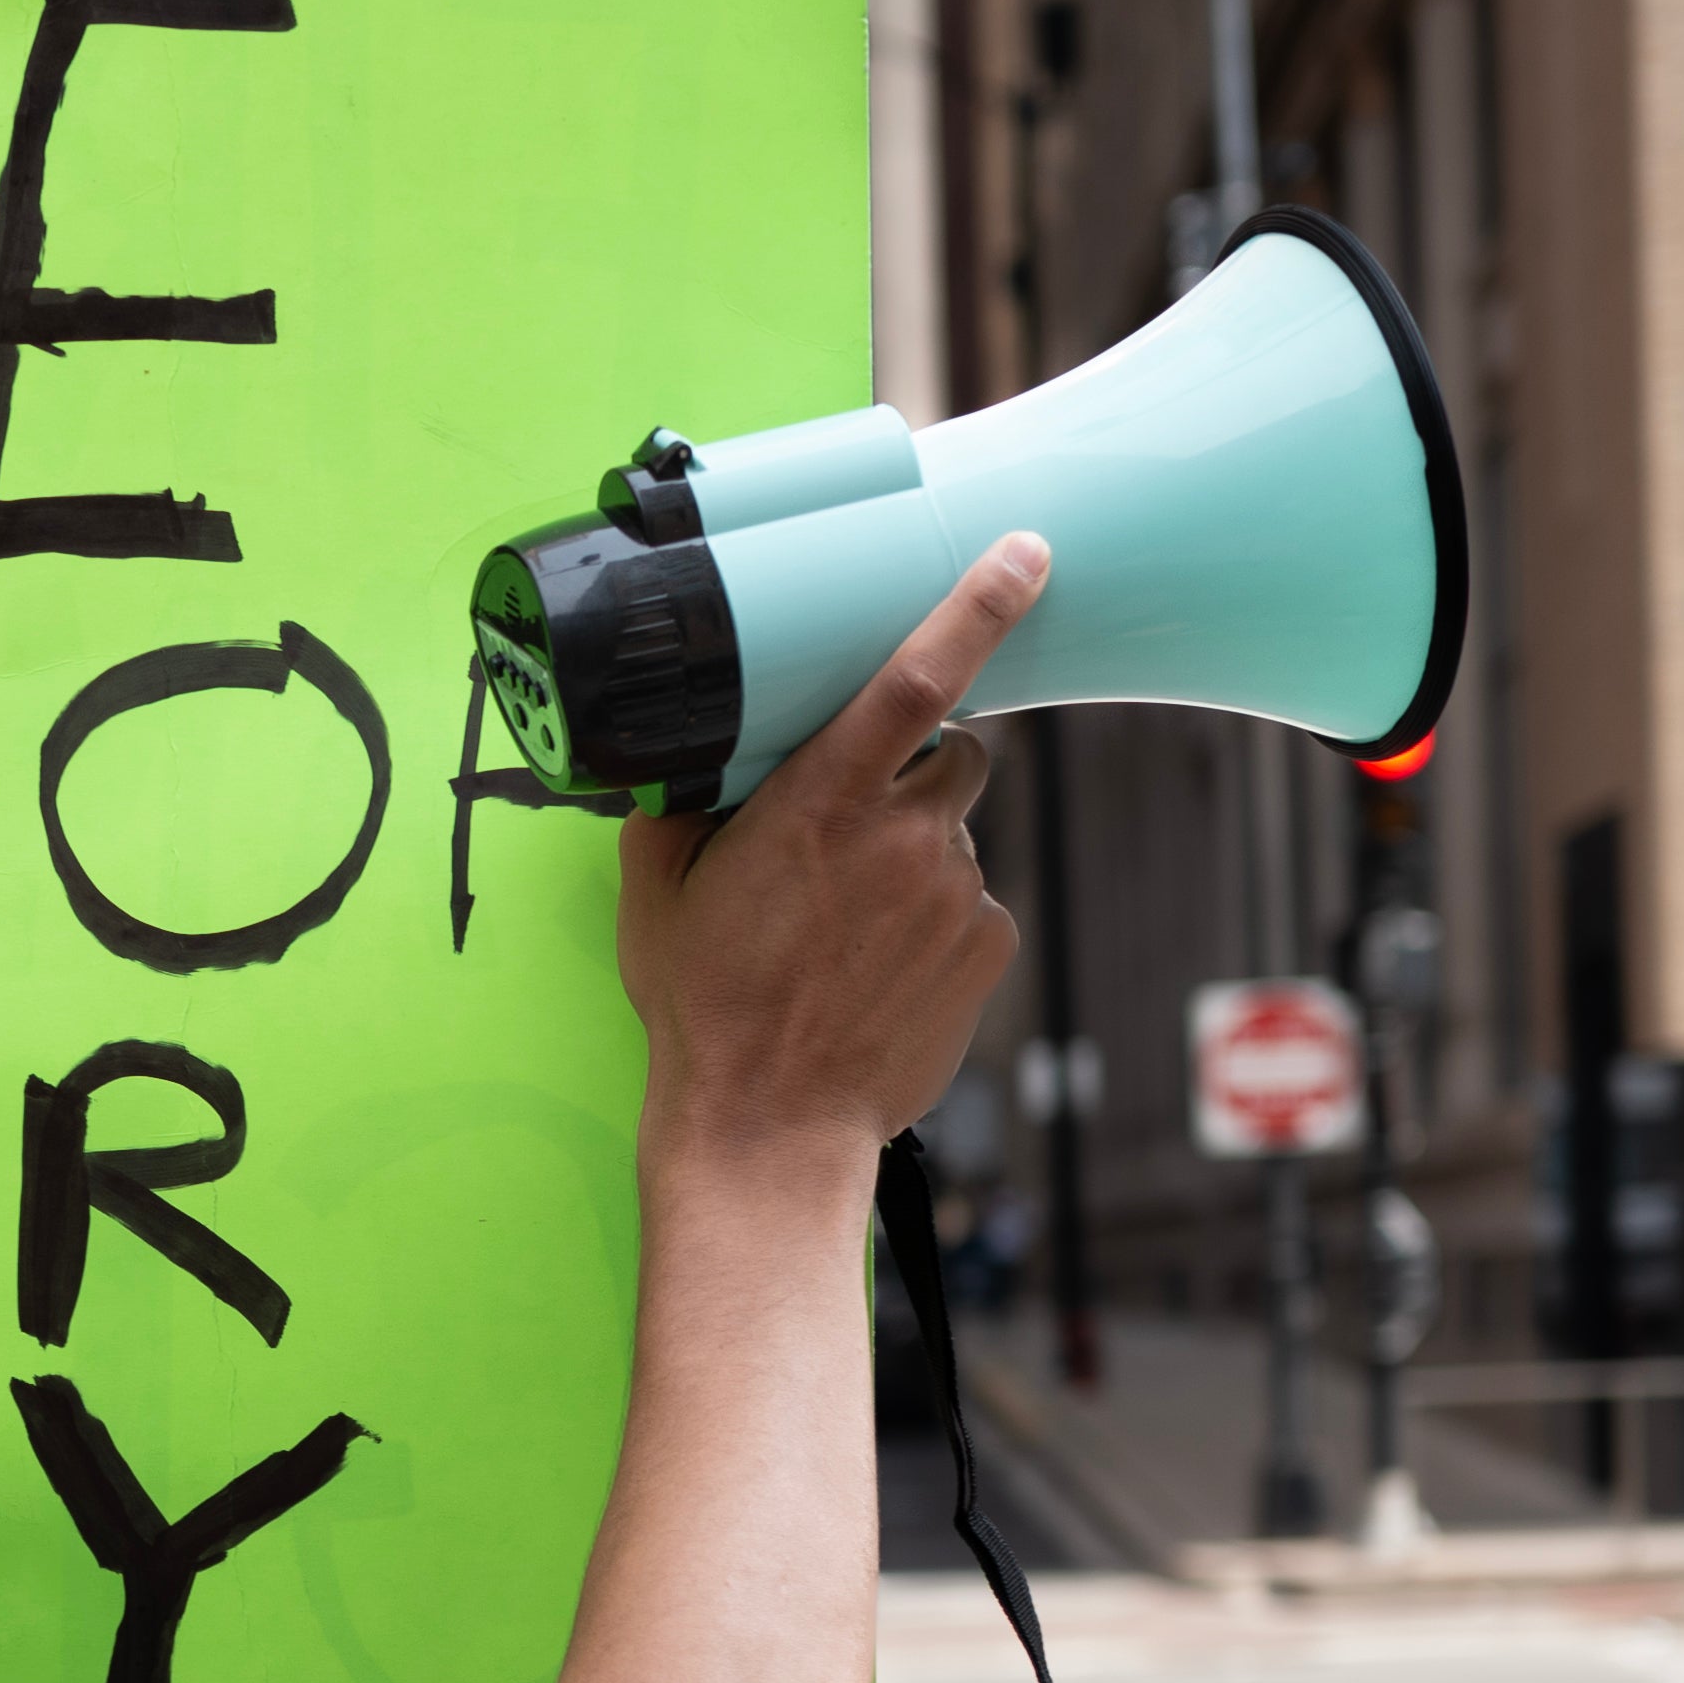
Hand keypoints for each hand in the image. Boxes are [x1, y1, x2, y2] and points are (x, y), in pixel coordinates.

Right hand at [611, 532, 1042, 1166]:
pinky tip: (883, 970)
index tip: (1024, 554)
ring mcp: (955, 894)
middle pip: (957, 753)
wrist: (768, 1128)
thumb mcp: (659, 895)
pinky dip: (937, 923)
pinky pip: (975, 905)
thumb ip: (677, 810)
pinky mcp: (989, 948)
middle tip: (857, 830)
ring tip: (851, 929)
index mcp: (819, 803)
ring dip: (916, 857)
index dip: (977, 605)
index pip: (915, 678)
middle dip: (920, 771)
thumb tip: (680, 764)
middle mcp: (901, 837)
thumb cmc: (707, 1011)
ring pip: (957, 835)